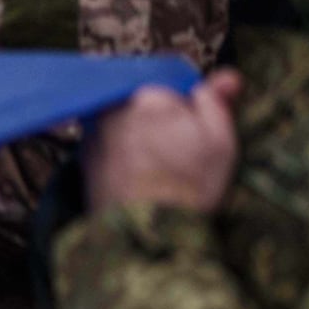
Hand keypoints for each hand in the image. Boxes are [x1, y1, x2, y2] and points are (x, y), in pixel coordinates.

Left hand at [86, 70, 242, 213]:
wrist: (144, 232)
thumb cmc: (189, 185)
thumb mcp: (220, 141)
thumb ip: (217, 102)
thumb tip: (226, 76)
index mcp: (149, 95)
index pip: (170, 87)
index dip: (186, 109)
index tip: (193, 133)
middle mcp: (114, 107)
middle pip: (143, 104)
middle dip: (159, 121)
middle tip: (176, 154)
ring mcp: (93, 132)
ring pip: (125, 123)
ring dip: (139, 135)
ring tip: (157, 167)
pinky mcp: (83, 157)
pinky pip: (108, 143)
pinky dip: (122, 153)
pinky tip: (138, 175)